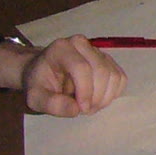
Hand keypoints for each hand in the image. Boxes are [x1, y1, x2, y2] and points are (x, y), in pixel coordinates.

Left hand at [0, 37, 126, 115]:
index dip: (85, 91)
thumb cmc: (39, 84)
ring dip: (105, 97)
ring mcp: (98, 51)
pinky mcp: (109, 61)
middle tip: (84, 111)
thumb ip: (51, 103)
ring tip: (89, 106)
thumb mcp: (35, 97)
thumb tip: (76, 109)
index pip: (82, 68)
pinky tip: (97, 99)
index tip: (80, 110)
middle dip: (96, 97)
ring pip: (114, 76)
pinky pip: (120, 78)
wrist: (43, 74)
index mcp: (62, 48)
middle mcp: (82, 44)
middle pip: (102, 71)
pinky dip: (112, 94)